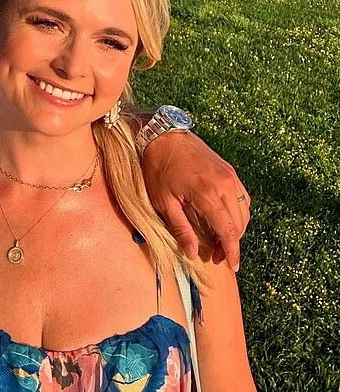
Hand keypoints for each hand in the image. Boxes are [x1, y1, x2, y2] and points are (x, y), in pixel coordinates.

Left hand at [141, 131, 249, 270]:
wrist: (163, 135)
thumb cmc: (158, 167)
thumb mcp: (163, 201)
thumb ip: (180, 229)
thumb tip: (193, 254)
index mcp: (208, 194)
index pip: (228, 231)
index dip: (231, 251)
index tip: (231, 266)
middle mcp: (225, 184)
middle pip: (239, 223)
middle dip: (232, 243)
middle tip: (218, 255)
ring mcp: (229, 175)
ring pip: (244, 211)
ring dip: (236, 228)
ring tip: (221, 240)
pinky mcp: (229, 169)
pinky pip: (242, 196)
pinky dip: (238, 212)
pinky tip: (224, 218)